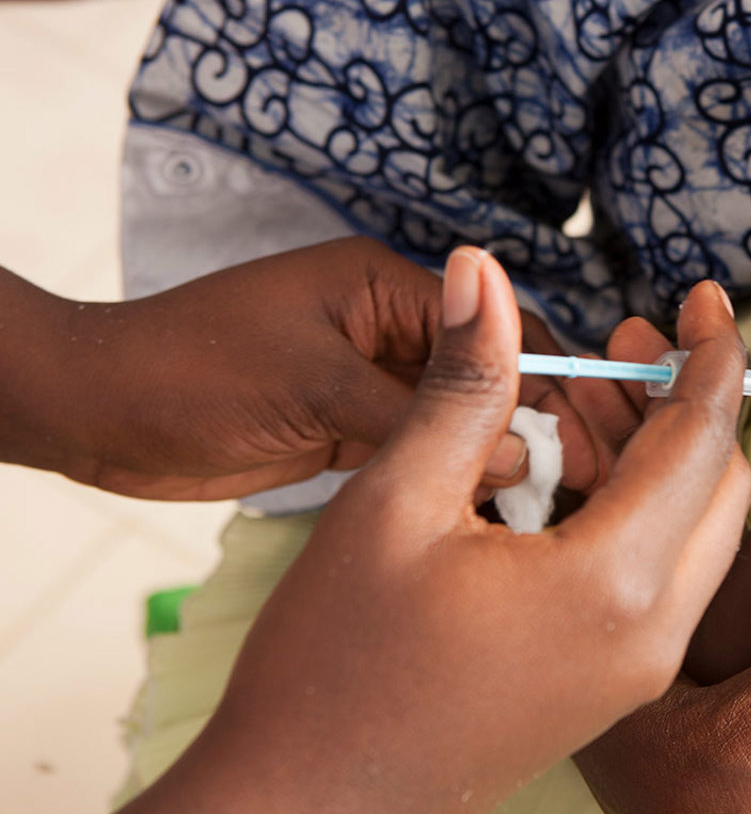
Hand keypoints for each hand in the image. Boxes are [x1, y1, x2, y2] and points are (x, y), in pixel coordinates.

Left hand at [1, 236, 615, 499]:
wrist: (90, 412)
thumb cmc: (191, 374)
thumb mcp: (313, 388)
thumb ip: (417, 418)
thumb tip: (521, 456)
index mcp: (384, 289)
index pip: (497, 329)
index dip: (554, 381)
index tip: (596, 441)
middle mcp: (387, 331)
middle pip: (487, 377)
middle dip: (534, 426)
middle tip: (584, 489)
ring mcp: (366, 384)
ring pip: (458, 422)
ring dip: (495, 461)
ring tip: (548, 515)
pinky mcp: (345, 432)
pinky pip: (418, 454)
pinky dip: (450, 482)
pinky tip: (487, 524)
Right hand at [69, 251, 750, 813]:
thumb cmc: (333, 664)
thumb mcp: (396, 500)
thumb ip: (464, 380)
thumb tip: (483, 270)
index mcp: (616, 586)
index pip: (705, 437)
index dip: (713, 352)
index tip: (701, 295)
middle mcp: (652, 637)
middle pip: (715, 487)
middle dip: (677, 402)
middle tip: (614, 345)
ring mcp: (635, 673)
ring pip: (688, 534)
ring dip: (647, 458)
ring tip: (565, 403)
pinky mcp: (606, 689)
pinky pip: (652, 580)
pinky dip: (624, 514)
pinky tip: (550, 477)